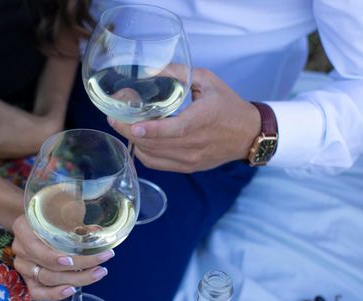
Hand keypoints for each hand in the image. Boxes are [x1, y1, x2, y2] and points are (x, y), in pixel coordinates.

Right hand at [11, 215, 113, 300]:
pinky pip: (37, 293)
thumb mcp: (63, 209)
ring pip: (46, 280)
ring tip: (98, 273)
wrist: (39, 217)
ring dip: (75, 280)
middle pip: (47, 266)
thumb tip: (97, 232)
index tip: (73, 260)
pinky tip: (72, 290)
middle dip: (78, 268)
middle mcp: (20, 248)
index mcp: (23, 228)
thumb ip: (76, 221)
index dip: (54, 258)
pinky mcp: (28, 279)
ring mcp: (22, 265)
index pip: (37, 248)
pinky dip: (55, 294)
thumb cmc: (53, 210)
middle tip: (101, 265)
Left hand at [108, 68, 261, 172]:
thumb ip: (178, 73)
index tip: (128, 123)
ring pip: (152, 156)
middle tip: (114, 117)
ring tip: (126, 126)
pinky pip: (157, 164)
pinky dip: (144, 152)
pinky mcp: (187, 168)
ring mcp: (190, 160)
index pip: (171, 130)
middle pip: (154, 144)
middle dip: (129, 131)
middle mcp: (194, 144)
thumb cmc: (228, 105)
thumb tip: (148, 70)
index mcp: (201, 121)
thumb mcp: (207, 80)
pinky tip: (140, 140)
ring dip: (135, 142)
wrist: (248, 135)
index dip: (147, 129)